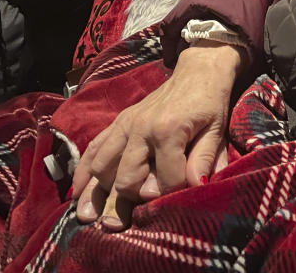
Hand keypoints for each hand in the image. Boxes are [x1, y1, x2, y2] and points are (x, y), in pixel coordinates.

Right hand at [71, 41, 245, 230]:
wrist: (197, 72)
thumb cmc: (210, 102)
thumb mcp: (217, 129)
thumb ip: (206, 158)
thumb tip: (197, 187)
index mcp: (168, 130)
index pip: (165, 179)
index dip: (172, 195)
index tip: (178, 201)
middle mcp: (141, 129)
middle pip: (125, 178)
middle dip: (127, 203)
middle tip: (124, 223)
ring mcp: (125, 125)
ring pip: (101, 166)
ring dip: (96, 193)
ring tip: (89, 217)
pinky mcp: (119, 122)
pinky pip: (94, 148)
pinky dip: (83, 171)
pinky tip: (78, 192)